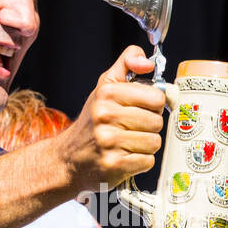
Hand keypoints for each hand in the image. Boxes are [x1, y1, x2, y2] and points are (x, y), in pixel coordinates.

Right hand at [57, 47, 165, 191]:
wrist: (69, 158)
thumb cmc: (93, 121)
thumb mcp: (105, 85)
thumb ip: (127, 63)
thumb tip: (148, 63)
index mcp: (107, 93)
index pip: (156, 97)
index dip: (153, 104)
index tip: (142, 108)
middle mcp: (105, 115)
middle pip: (157, 121)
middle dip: (149, 126)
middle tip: (132, 128)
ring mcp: (109, 141)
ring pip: (154, 142)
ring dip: (145, 145)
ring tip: (128, 143)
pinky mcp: (114, 164)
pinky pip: (147, 161)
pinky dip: (140, 161)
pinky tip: (125, 156)